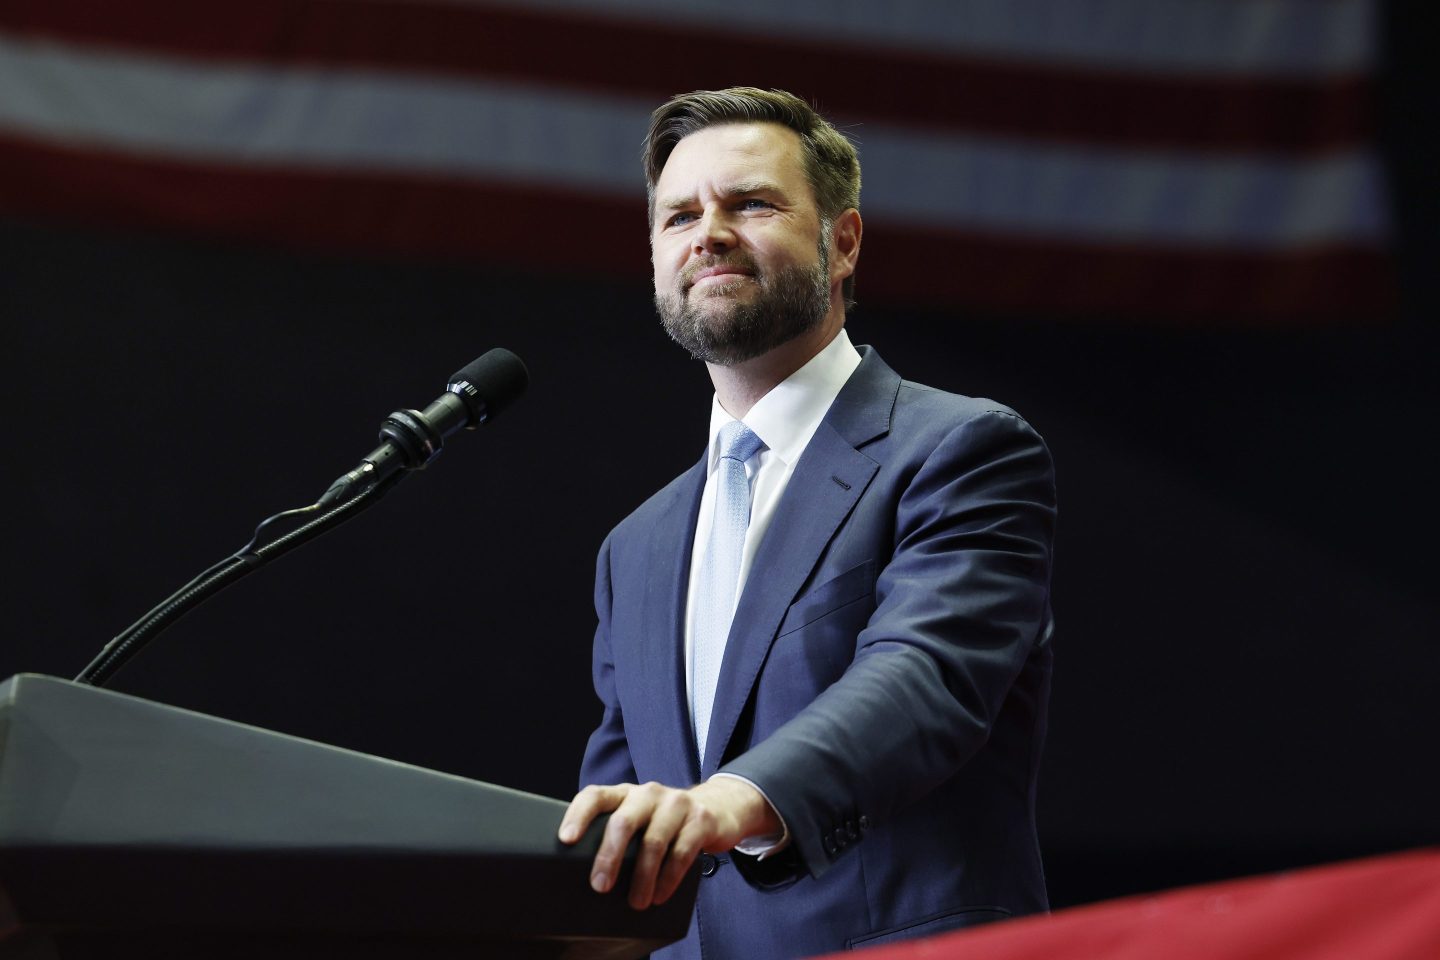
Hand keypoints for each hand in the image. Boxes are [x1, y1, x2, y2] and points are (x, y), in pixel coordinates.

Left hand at [558, 777, 779, 909]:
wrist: (718, 807)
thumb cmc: (665, 820)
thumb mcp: (639, 818)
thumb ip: (617, 832)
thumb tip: (587, 872)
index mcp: (626, 793)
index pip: (595, 796)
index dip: (578, 815)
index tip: (566, 839)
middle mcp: (648, 793)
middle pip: (624, 821)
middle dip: (610, 856)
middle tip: (600, 885)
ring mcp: (676, 804)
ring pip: (653, 842)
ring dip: (642, 877)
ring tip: (636, 902)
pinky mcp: (700, 820)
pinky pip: (681, 852)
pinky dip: (668, 878)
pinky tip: (660, 894)